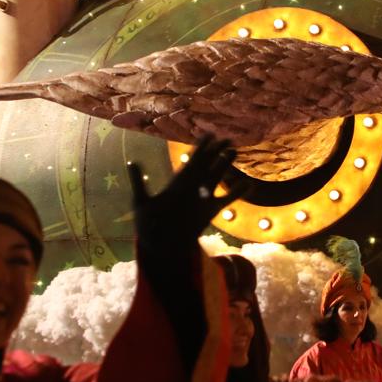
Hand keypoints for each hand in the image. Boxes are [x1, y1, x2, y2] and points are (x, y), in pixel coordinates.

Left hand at [127, 137, 247, 250]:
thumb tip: (132, 161)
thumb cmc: (147, 225)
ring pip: (216, 178)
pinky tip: (249, 185)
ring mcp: (202, 199)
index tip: (209, 135)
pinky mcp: (209, 212)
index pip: (191, 162)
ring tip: (234, 151)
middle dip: (216, 151)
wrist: (160, 247)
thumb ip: (138, 182)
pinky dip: (237, 192)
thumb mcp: (140, 203)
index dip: (200, 148)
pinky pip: (226, 200)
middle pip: (206, 166)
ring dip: (225, 165)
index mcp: (176, 184)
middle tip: (228, 138)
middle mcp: (191, 188)